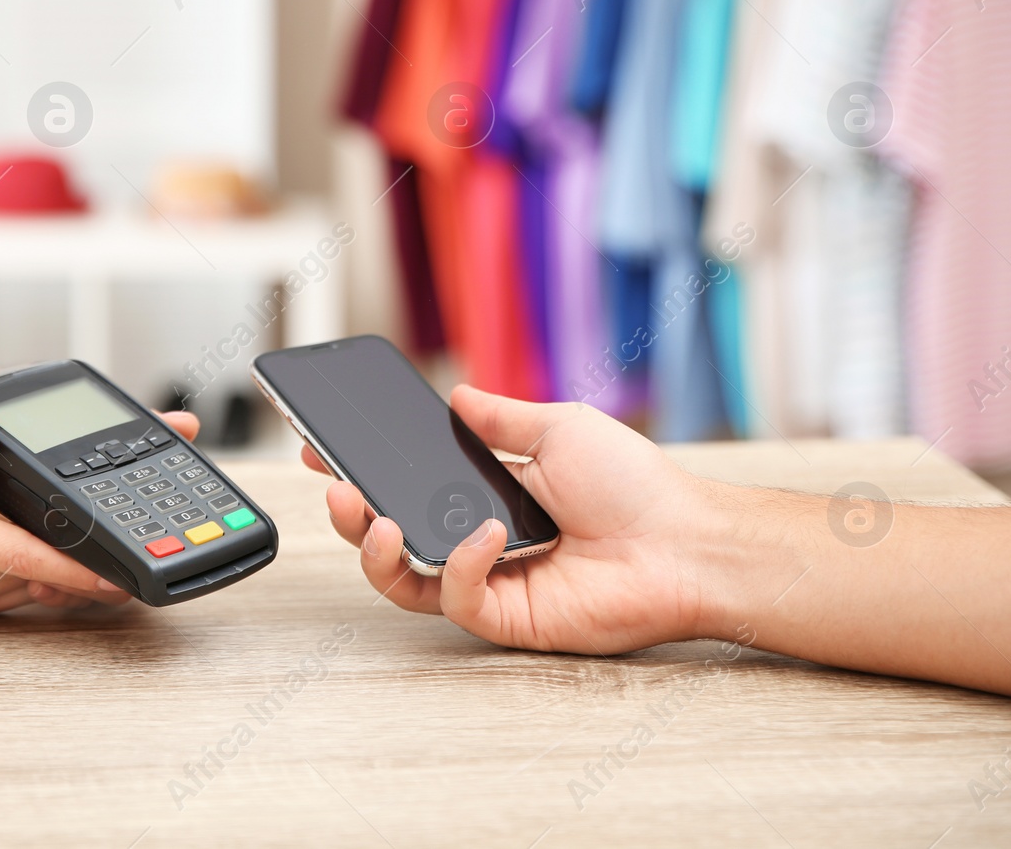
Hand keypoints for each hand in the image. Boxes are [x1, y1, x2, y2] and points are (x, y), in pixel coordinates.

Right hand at [0, 411, 200, 617]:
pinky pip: (13, 596)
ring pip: (30, 589)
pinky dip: (44, 579)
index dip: (74, 565)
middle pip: (38, 574)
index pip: (21, 555)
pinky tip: (70, 560)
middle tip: (139, 549)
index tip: (117, 568)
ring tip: (115, 550)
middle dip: (89, 562)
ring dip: (71, 574)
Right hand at [311, 385, 712, 653]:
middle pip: (392, 535)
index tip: (324, 447)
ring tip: (374, 519)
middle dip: (351, 514)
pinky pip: (455, 598)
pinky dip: (458, 564)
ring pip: (405, 579)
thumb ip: (501, 418)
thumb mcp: (560, 429)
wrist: (686, 541)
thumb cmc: (636, 486)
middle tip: (337, 488)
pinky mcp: (506, 617)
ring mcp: (489, 581)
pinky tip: (482, 536)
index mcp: (485, 493)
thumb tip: (456, 394)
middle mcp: (477, 539)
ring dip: (377, 550)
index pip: (407, 483)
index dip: (363, 468)